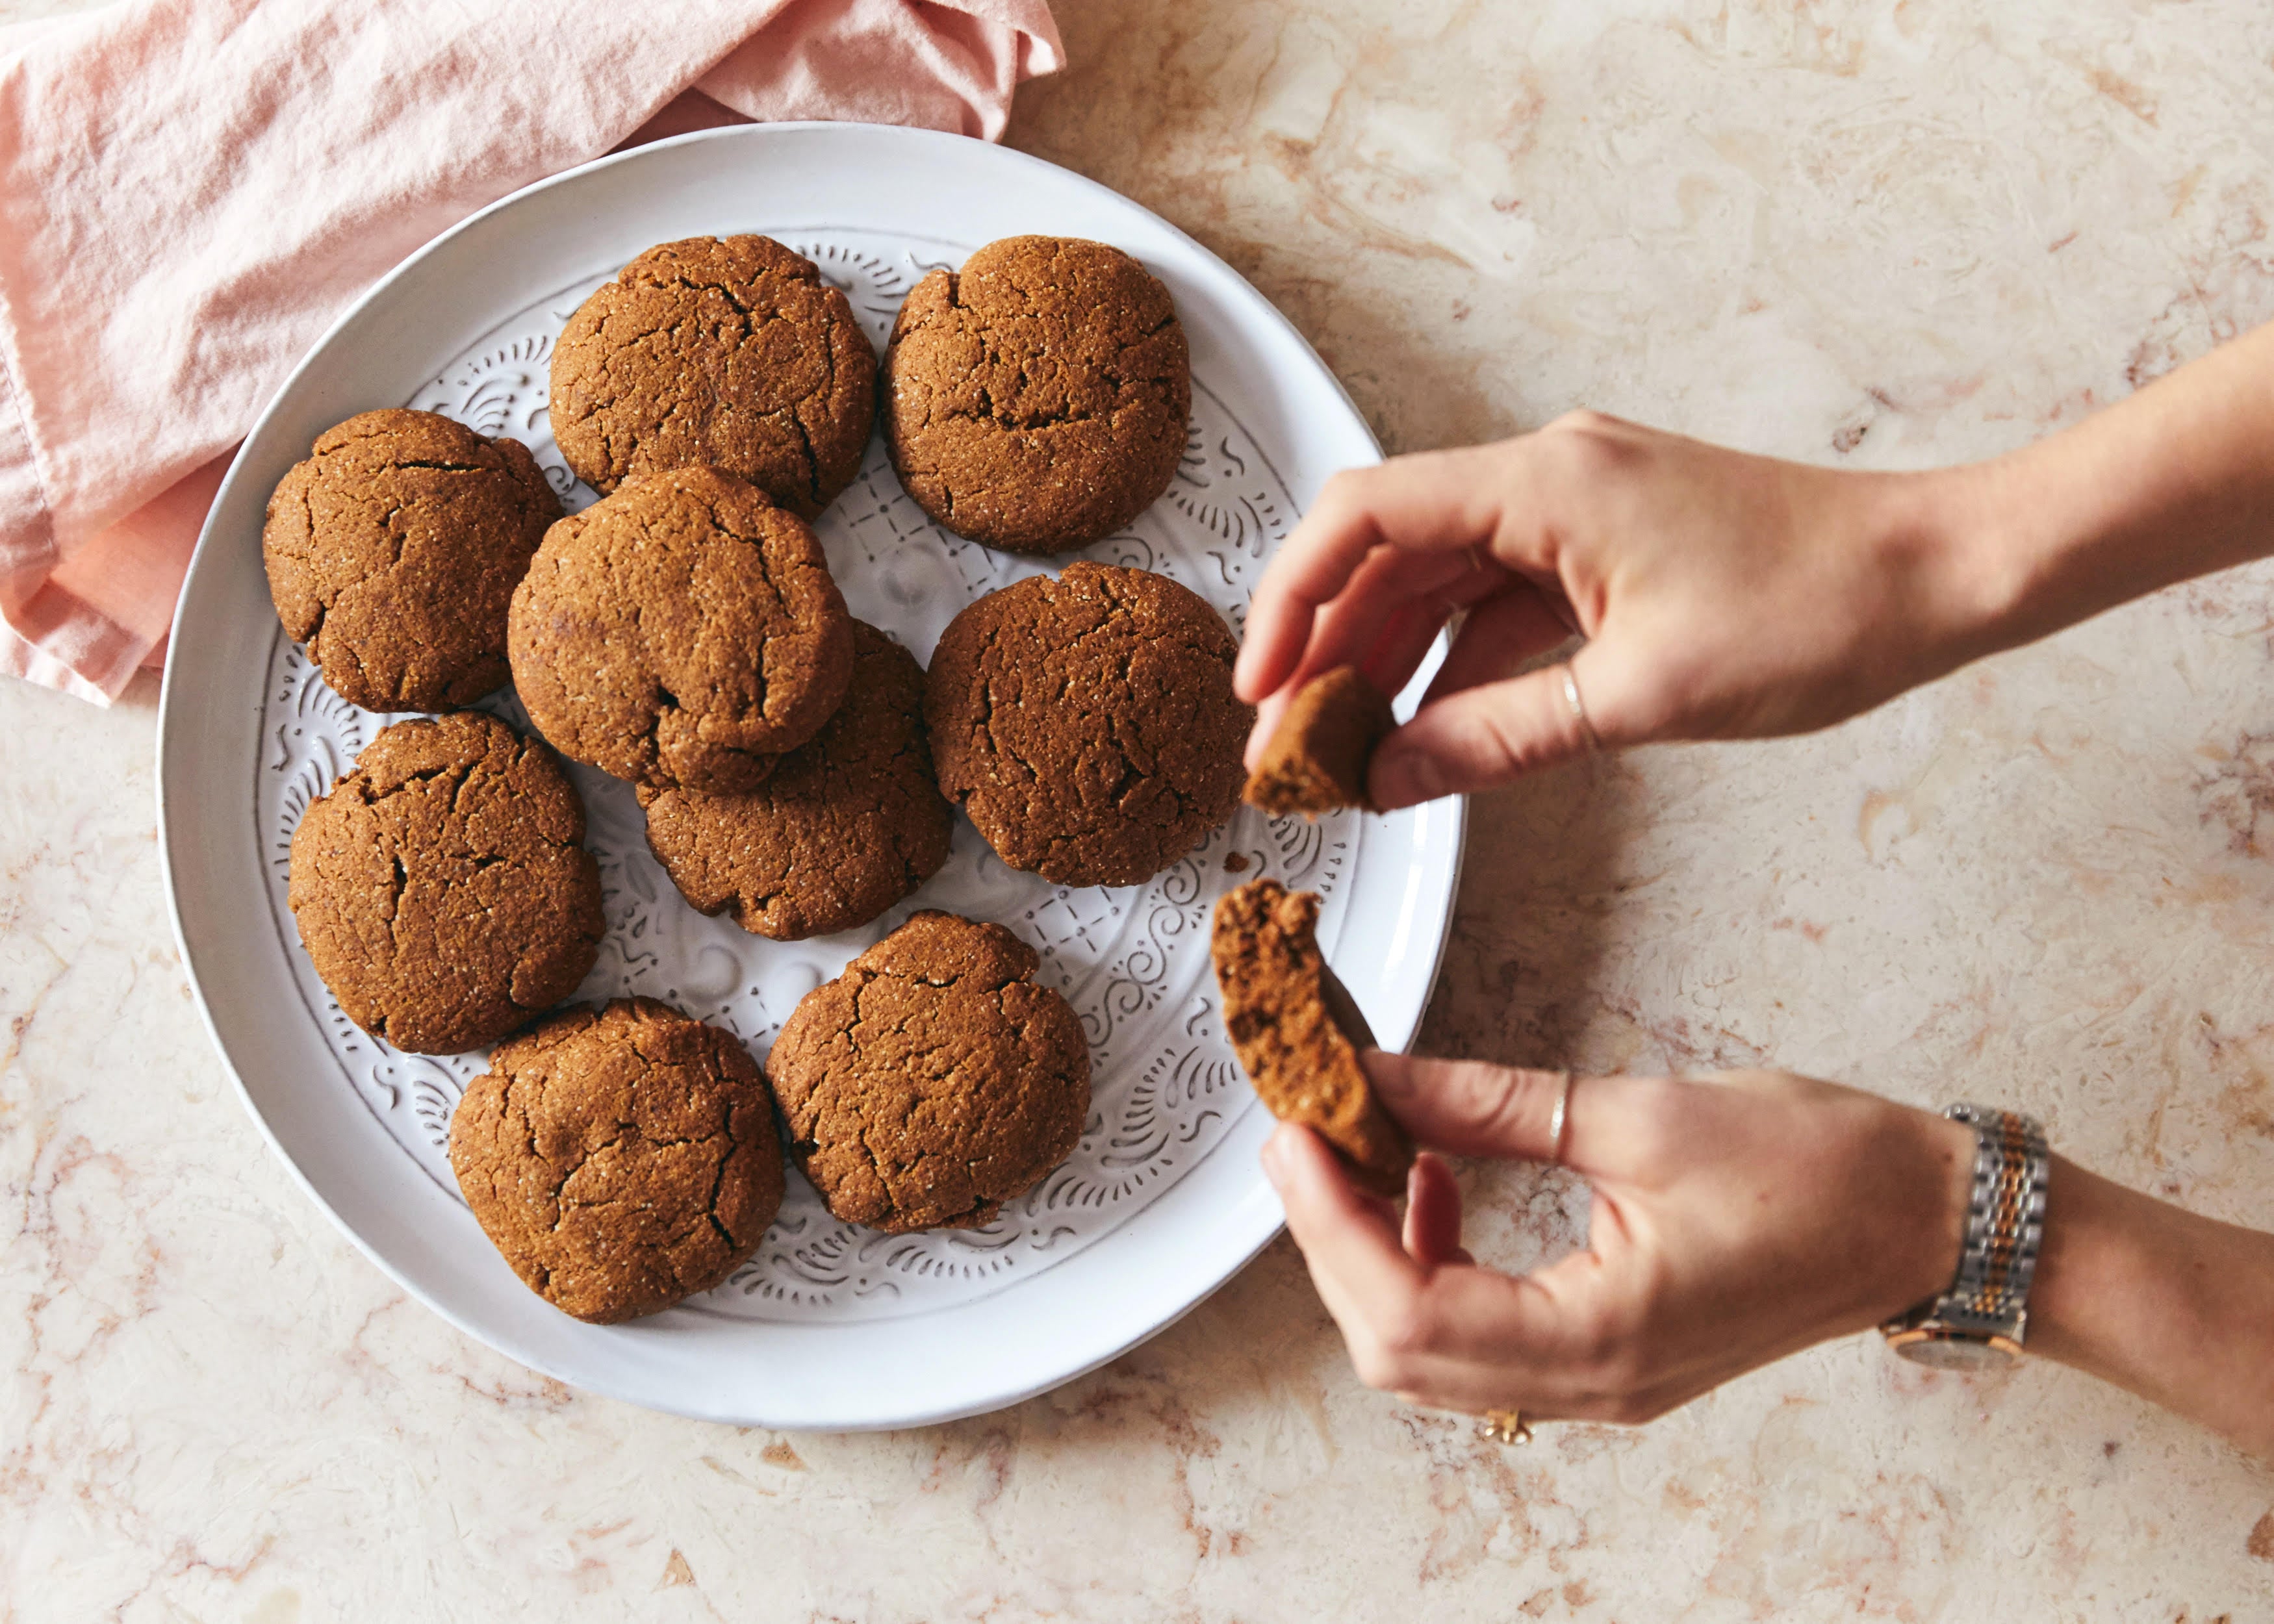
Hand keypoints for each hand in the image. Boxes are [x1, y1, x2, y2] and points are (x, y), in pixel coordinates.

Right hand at [1235, 414, 2004, 808]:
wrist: (1936, 576)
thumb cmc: (1817, 611)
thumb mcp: (1638, 697)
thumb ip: (1496, 739)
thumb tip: (1392, 780)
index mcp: (1546, 481)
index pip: (1365, 513)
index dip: (1290, 596)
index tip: (1256, 682)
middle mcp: (1549, 474)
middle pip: (1391, 549)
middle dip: (1327, 644)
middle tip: (1286, 740)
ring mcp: (1577, 506)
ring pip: (1440, 578)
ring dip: (1386, 657)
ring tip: (1341, 745)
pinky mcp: (1605, 543)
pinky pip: (1498, 597)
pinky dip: (1454, 659)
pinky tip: (1425, 725)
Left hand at [1260, 1055, 1974, 1422]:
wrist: (1927, 1222)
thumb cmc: (1818, 1168)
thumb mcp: (1639, 1116)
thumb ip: (1490, 1106)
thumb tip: (1379, 1078)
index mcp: (1600, 1338)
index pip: (1404, 1309)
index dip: (1327, 1223)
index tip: (1294, 1134)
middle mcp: (1590, 1385)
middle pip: (1397, 1350)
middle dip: (1331, 1241)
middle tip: (1308, 1135)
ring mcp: (1598, 1383)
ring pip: (1430, 1352)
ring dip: (1375, 1255)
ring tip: (1370, 1150)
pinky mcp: (1608, 1357)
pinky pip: (1481, 1334)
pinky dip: (1432, 1263)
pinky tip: (1436, 1181)